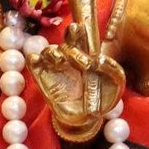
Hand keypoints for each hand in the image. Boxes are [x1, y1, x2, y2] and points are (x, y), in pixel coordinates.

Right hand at [28, 26, 126, 142]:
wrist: (86, 119)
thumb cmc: (103, 98)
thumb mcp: (115, 83)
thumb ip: (110, 68)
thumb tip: (97, 59)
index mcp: (86, 55)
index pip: (82, 36)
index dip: (80, 30)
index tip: (80, 29)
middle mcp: (69, 58)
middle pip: (66, 40)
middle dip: (69, 35)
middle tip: (73, 31)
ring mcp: (54, 67)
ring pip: (48, 50)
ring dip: (52, 51)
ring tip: (60, 59)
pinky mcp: (42, 78)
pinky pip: (34, 63)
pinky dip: (33, 58)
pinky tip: (36, 59)